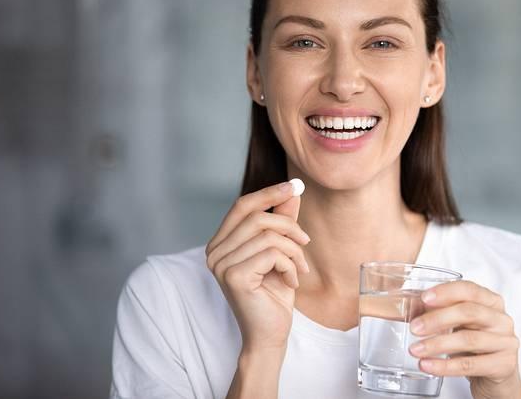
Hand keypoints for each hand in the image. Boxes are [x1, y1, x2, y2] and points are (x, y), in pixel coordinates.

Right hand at [205, 181, 310, 353]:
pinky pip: (272, 253)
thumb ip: (281, 220)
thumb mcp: (281, 250)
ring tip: (299, 269)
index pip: (243, 205)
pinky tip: (291, 282)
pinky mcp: (234, 276)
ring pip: (269, 235)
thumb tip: (292, 190)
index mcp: (221, 243)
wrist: (270, 334)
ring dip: (294, 251)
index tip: (294, 186)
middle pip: (258, 217)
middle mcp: (214, 252)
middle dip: (289, 226)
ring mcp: (221, 264)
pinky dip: (290, 265)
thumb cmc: (274, 293)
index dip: (268, 193)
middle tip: (306, 243)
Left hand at [408, 281, 520, 398]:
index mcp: (491, 302)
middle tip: (415, 327)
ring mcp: (506, 342)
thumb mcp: (459, 325)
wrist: (496, 377)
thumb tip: (411, 308)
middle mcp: (501, 319)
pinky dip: (445, 366)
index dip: (446, 292)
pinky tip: (428, 365)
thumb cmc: (475, 346)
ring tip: (416, 349)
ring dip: (437, 344)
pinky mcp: (504, 365)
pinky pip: (470, 365)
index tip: (424, 298)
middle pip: (469, 312)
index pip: (469, 289)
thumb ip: (438, 313)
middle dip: (437, 319)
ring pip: (468, 339)